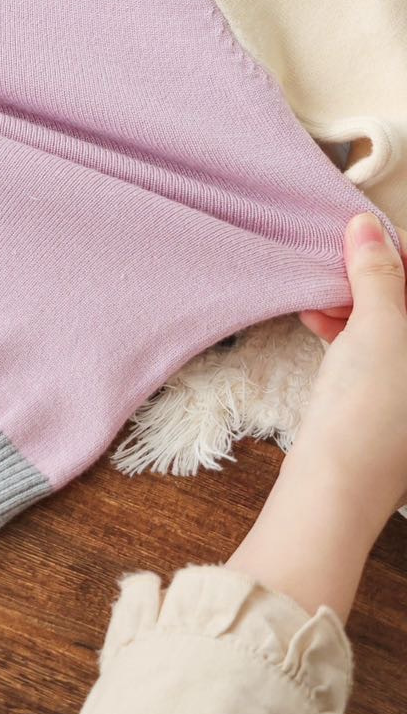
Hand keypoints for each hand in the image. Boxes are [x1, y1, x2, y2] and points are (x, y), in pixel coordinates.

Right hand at [291, 214, 406, 530]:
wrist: (337, 487)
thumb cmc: (369, 410)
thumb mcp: (377, 326)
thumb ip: (378, 273)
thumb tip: (367, 226)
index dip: (397, 254)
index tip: (360, 236)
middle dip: (373, 278)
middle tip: (335, 263)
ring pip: (391, 324)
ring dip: (356, 302)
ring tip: (318, 294)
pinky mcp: (390, 403)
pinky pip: (375, 349)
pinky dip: (349, 330)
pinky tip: (316, 320)